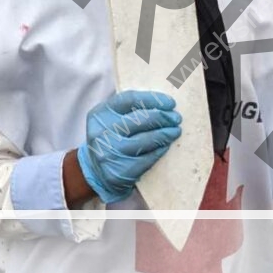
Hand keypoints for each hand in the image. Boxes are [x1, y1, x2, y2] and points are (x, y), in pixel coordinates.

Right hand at [75, 90, 182, 204]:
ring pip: (146, 139)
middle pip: (140, 119)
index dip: (153, 99)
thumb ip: (128, 109)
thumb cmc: (109, 139)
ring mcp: (111, 153)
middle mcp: (102, 132)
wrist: (96, 173)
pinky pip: (148, 158)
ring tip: (176, 130)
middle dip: (163, 117)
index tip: (170, 103)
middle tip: (176, 118)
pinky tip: (166, 145)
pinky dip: (160, 150)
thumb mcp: (109, 120)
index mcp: (100, 114)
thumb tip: (161, 100)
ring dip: (166, 134)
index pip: (129, 99)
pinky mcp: (121, 170)